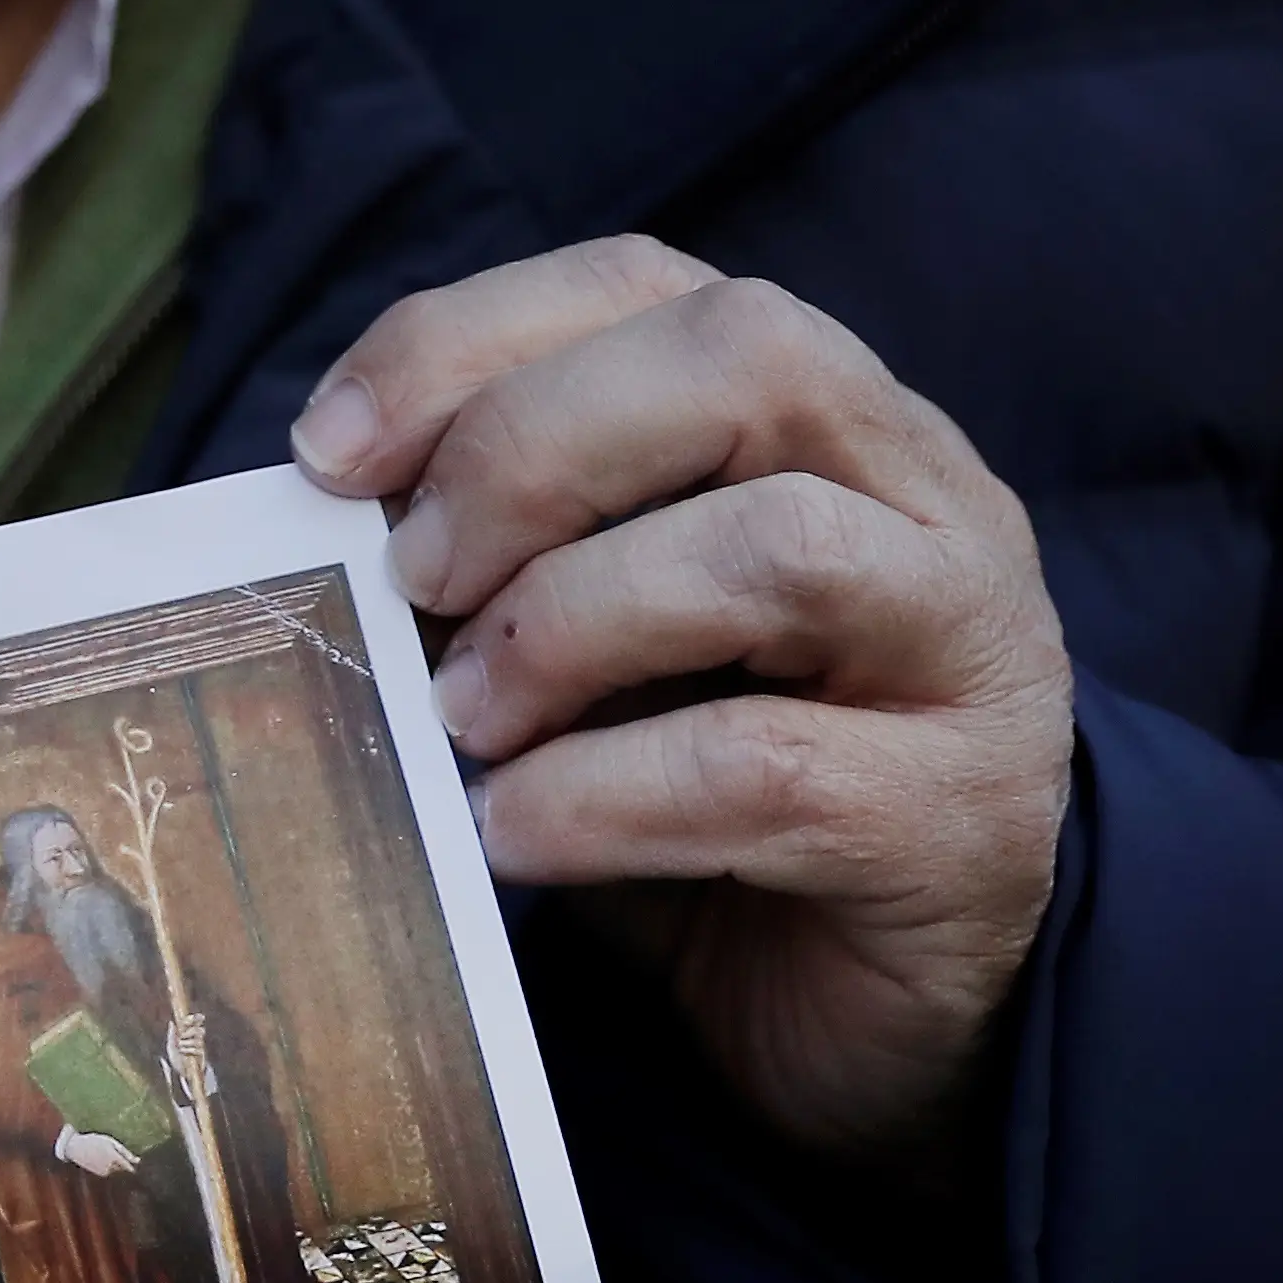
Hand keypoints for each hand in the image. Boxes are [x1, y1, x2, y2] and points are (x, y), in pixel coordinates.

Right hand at [56, 1129, 141, 1177]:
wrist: (75, 1147)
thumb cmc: (94, 1140)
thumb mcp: (111, 1142)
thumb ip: (125, 1152)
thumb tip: (138, 1161)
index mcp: (114, 1157)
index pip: (129, 1167)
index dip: (133, 1167)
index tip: (138, 1166)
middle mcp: (110, 1167)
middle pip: (123, 1170)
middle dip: (124, 1166)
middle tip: (119, 1157)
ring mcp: (104, 1172)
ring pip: (117, 1172)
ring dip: (117, 1167)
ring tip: (107, 1156)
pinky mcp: (99, 1175)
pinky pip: (109, 1173)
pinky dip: (109, 1168)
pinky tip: (103, 1160)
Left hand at [167, 1012, 208, 1086]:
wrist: (180, 1073)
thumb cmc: (175, 1059)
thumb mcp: (170, 1047)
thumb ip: (171, 1035)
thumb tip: (171, 1022)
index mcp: (186, 1033)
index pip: (194, 1022)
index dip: (194, 1018)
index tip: (193, 1017)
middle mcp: (194, 1038)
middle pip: (199, 1029)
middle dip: (190, 1032)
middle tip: (182, 1036)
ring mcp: (199, 1046)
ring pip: (198, 1039)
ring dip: (188, 1043)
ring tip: (181, 1048)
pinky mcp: (202, 1054)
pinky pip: (199, 1048)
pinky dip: (190, 1050)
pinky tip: (185, 1054)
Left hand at [289, 236, 1073, 1158]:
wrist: (871, 996)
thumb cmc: (700, 782)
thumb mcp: (590, 633)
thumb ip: (494, 552)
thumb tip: (317, 519)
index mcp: (814, 415)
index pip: (647, 286)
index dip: (468, 340)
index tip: (326, 452)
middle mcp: (922, 490)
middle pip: (745, 357)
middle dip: (531, 449)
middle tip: (411, 580)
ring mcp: (964, 646)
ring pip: (780, 547)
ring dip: (570, 623)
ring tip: (461, 718)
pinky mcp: (959, 816)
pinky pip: (772, 771)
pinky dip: (600, 797)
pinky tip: (510, 833)